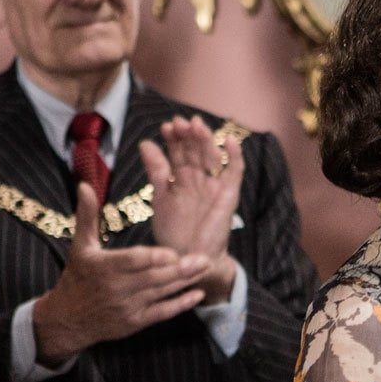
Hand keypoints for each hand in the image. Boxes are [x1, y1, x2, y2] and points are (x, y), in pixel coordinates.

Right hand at [32, 181, 216, 363]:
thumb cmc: (77, 277)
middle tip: (205, 258)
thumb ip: (87, 215)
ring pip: (161, 292)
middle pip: (154, 277)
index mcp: (104, 266)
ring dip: (186, 281)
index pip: (134, 260)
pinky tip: (198, 294)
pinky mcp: (135, 322)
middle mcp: (117, 288)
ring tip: (207, 269)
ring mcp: (127, 306)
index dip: (155, 257)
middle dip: (181, 268)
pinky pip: (162, 312)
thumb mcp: (80, 245)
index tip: (173, 252)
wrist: (68, 319)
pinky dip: (181, 304)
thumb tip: (84, 185)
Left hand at [143, 115, 241, 303]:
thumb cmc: (173, 231)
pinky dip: (235, 156)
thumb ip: (156, 171)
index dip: (173, 139)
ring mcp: (214, 184)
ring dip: (206, 140)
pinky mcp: (229, 195)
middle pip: (195, 149)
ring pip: (212, 156)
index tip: (165, 127)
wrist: (187, 258)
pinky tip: (229, 140)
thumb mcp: (160, 197)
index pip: (178, 151)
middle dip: (188, 135)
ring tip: (197, 126)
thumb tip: (145, 143)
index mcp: (181, 177)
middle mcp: (199, 178)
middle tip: (180, 123)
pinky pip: (235, 172)